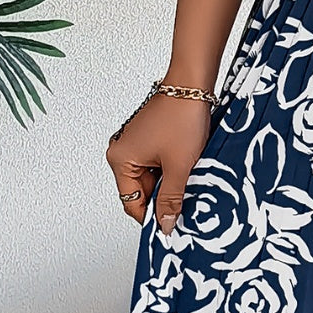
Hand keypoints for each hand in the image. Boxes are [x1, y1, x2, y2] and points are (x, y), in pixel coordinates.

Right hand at [106, 93, 212, 232]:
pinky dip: (172, 168)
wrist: (193, 85)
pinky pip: (158, 163)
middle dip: (164, 197)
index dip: (151, 217)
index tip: (169, 227)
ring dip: (171, 181)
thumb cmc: (181, 117)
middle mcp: (122, 151)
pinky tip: (187, 164)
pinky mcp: (149, 137)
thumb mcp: (179, 166)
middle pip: (142, 191)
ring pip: (153, 178)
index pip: (132, 203)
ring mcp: (135, 144)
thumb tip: (166, 224)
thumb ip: (172, 199)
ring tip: (188, 175)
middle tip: (185, 200)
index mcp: (120, 160)